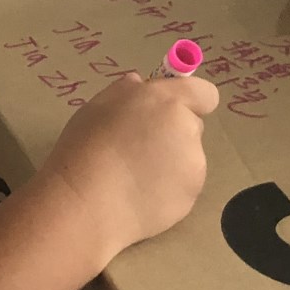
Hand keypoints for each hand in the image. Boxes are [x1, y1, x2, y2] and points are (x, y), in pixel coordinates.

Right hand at [41, 73, 218, 253]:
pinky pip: (182, 186)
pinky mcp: (192, 195)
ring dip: (169, 162)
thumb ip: (126, 91)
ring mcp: (193, 165)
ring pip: (187, 158)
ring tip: (133, 177)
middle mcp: (187, 129)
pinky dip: (167, 189)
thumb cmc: (85, 149)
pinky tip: (138, 196)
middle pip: (192, 126)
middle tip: (139, 149)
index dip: (189, 100)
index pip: (204, 93)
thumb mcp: (97, 106)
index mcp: (166, 100)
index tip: (168, 110)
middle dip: (173, 133)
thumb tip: (140, 85)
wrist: (88, 203)